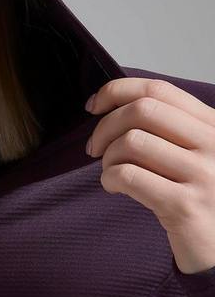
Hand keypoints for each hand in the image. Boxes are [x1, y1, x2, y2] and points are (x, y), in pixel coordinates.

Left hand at [85, 77, 214, 274]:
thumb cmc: (202, 197)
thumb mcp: (197, 154)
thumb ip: (169, 128)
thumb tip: (113, 104)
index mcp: (213, 125)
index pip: (159, 90)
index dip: (117, 91)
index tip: (94, 105)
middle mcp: (214, 144)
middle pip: (142, 111)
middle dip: (105, 126)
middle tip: (94, 148)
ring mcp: (204, 175)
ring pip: (132, 142)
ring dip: (108, 157)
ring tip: (110, 172)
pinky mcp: (186, 206)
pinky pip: (129, 176)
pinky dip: (109, 178)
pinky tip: (113, 187)